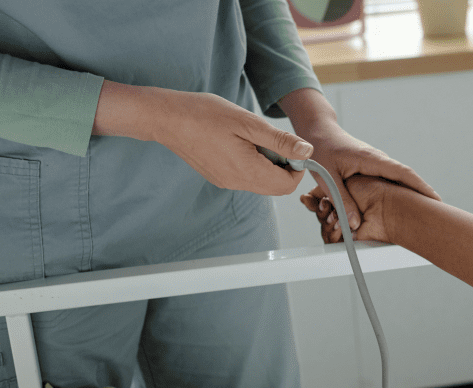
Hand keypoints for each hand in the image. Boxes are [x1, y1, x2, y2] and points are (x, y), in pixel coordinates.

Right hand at [93, 81, 308, 195]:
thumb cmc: (205, 114)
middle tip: (270, 139)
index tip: (289, 145)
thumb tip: (307, 152)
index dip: (296, 167)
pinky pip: (245, 177)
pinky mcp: (217, 177)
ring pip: (261, 182)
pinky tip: (239, 142)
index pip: (287, 185)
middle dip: (283, 167)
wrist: (165, 118)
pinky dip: (252, 164)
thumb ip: (280, 141)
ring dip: (267, 164)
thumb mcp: (248, 122)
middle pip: (276, 187)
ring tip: (252, 138)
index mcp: (247, 171)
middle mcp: (237, 183)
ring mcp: (226, 182)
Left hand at [279, 88, 439, 233]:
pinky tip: (407, 201)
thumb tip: (354, 224)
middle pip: (407, 176)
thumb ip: (341, 200)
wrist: (318, 132)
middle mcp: (379, 159)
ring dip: (414, 190)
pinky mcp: (373, 165)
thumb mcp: (327, 177)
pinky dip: (402, 188)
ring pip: (400, 177)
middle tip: (439, 209)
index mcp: (371, 159)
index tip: (435, 200)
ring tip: (428, 208)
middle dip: (424, 192)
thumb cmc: (321, 150)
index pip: (403, 173)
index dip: (420, 187)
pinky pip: (392, 177)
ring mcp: (377, 162)